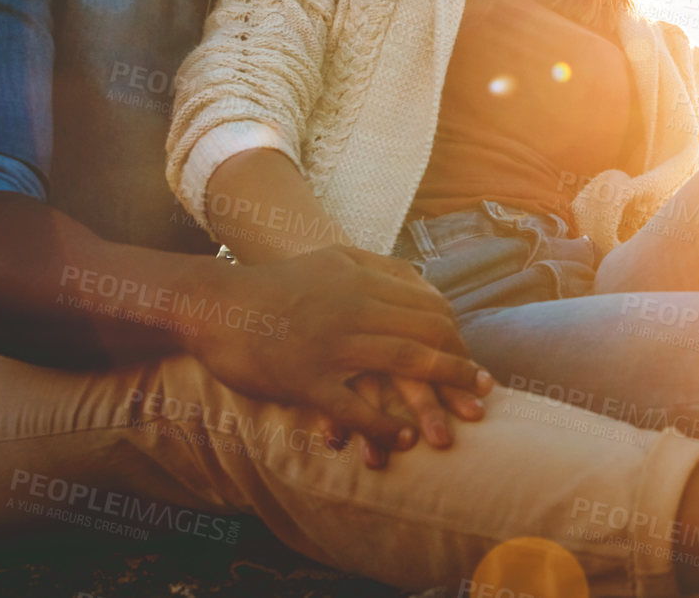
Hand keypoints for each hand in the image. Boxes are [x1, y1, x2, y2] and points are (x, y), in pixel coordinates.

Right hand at [187, 245, 491, 451]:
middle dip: (459, 370)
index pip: (431, 309)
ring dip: (436, 399)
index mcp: (366, 281)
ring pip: (402, 367)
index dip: (457, 340)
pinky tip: (402, 440)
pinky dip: (383, 426)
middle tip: (482, 395)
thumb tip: (424, 279)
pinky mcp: (306, 379)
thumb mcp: (334, 260)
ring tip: (458, 423)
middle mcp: (356, 309)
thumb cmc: (277, 285)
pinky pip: (355, 408)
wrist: (216, 304)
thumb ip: (379, 267)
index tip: (472, 363)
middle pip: (426, 337)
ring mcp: (332, 344)